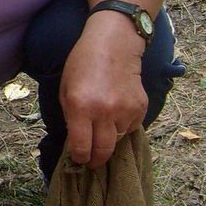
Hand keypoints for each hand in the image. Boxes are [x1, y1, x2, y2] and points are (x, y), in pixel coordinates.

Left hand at [59, 12, 147, 169]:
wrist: (114, 44)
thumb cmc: (83, 63)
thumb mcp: (65, 88)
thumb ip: (70, 116)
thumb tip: (77, 140)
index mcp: (80, 106)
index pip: (81, 146)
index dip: (80, 158)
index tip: (79, 160)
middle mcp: (104, 111)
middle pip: (103, 151)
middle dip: (96, 160)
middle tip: (92, 161)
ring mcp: (124, 110)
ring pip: (118, 140)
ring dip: (110, 140)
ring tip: (103, 130)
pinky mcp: (140, 107)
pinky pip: (131, 128)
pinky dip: (123, 126)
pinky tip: (117, 112)